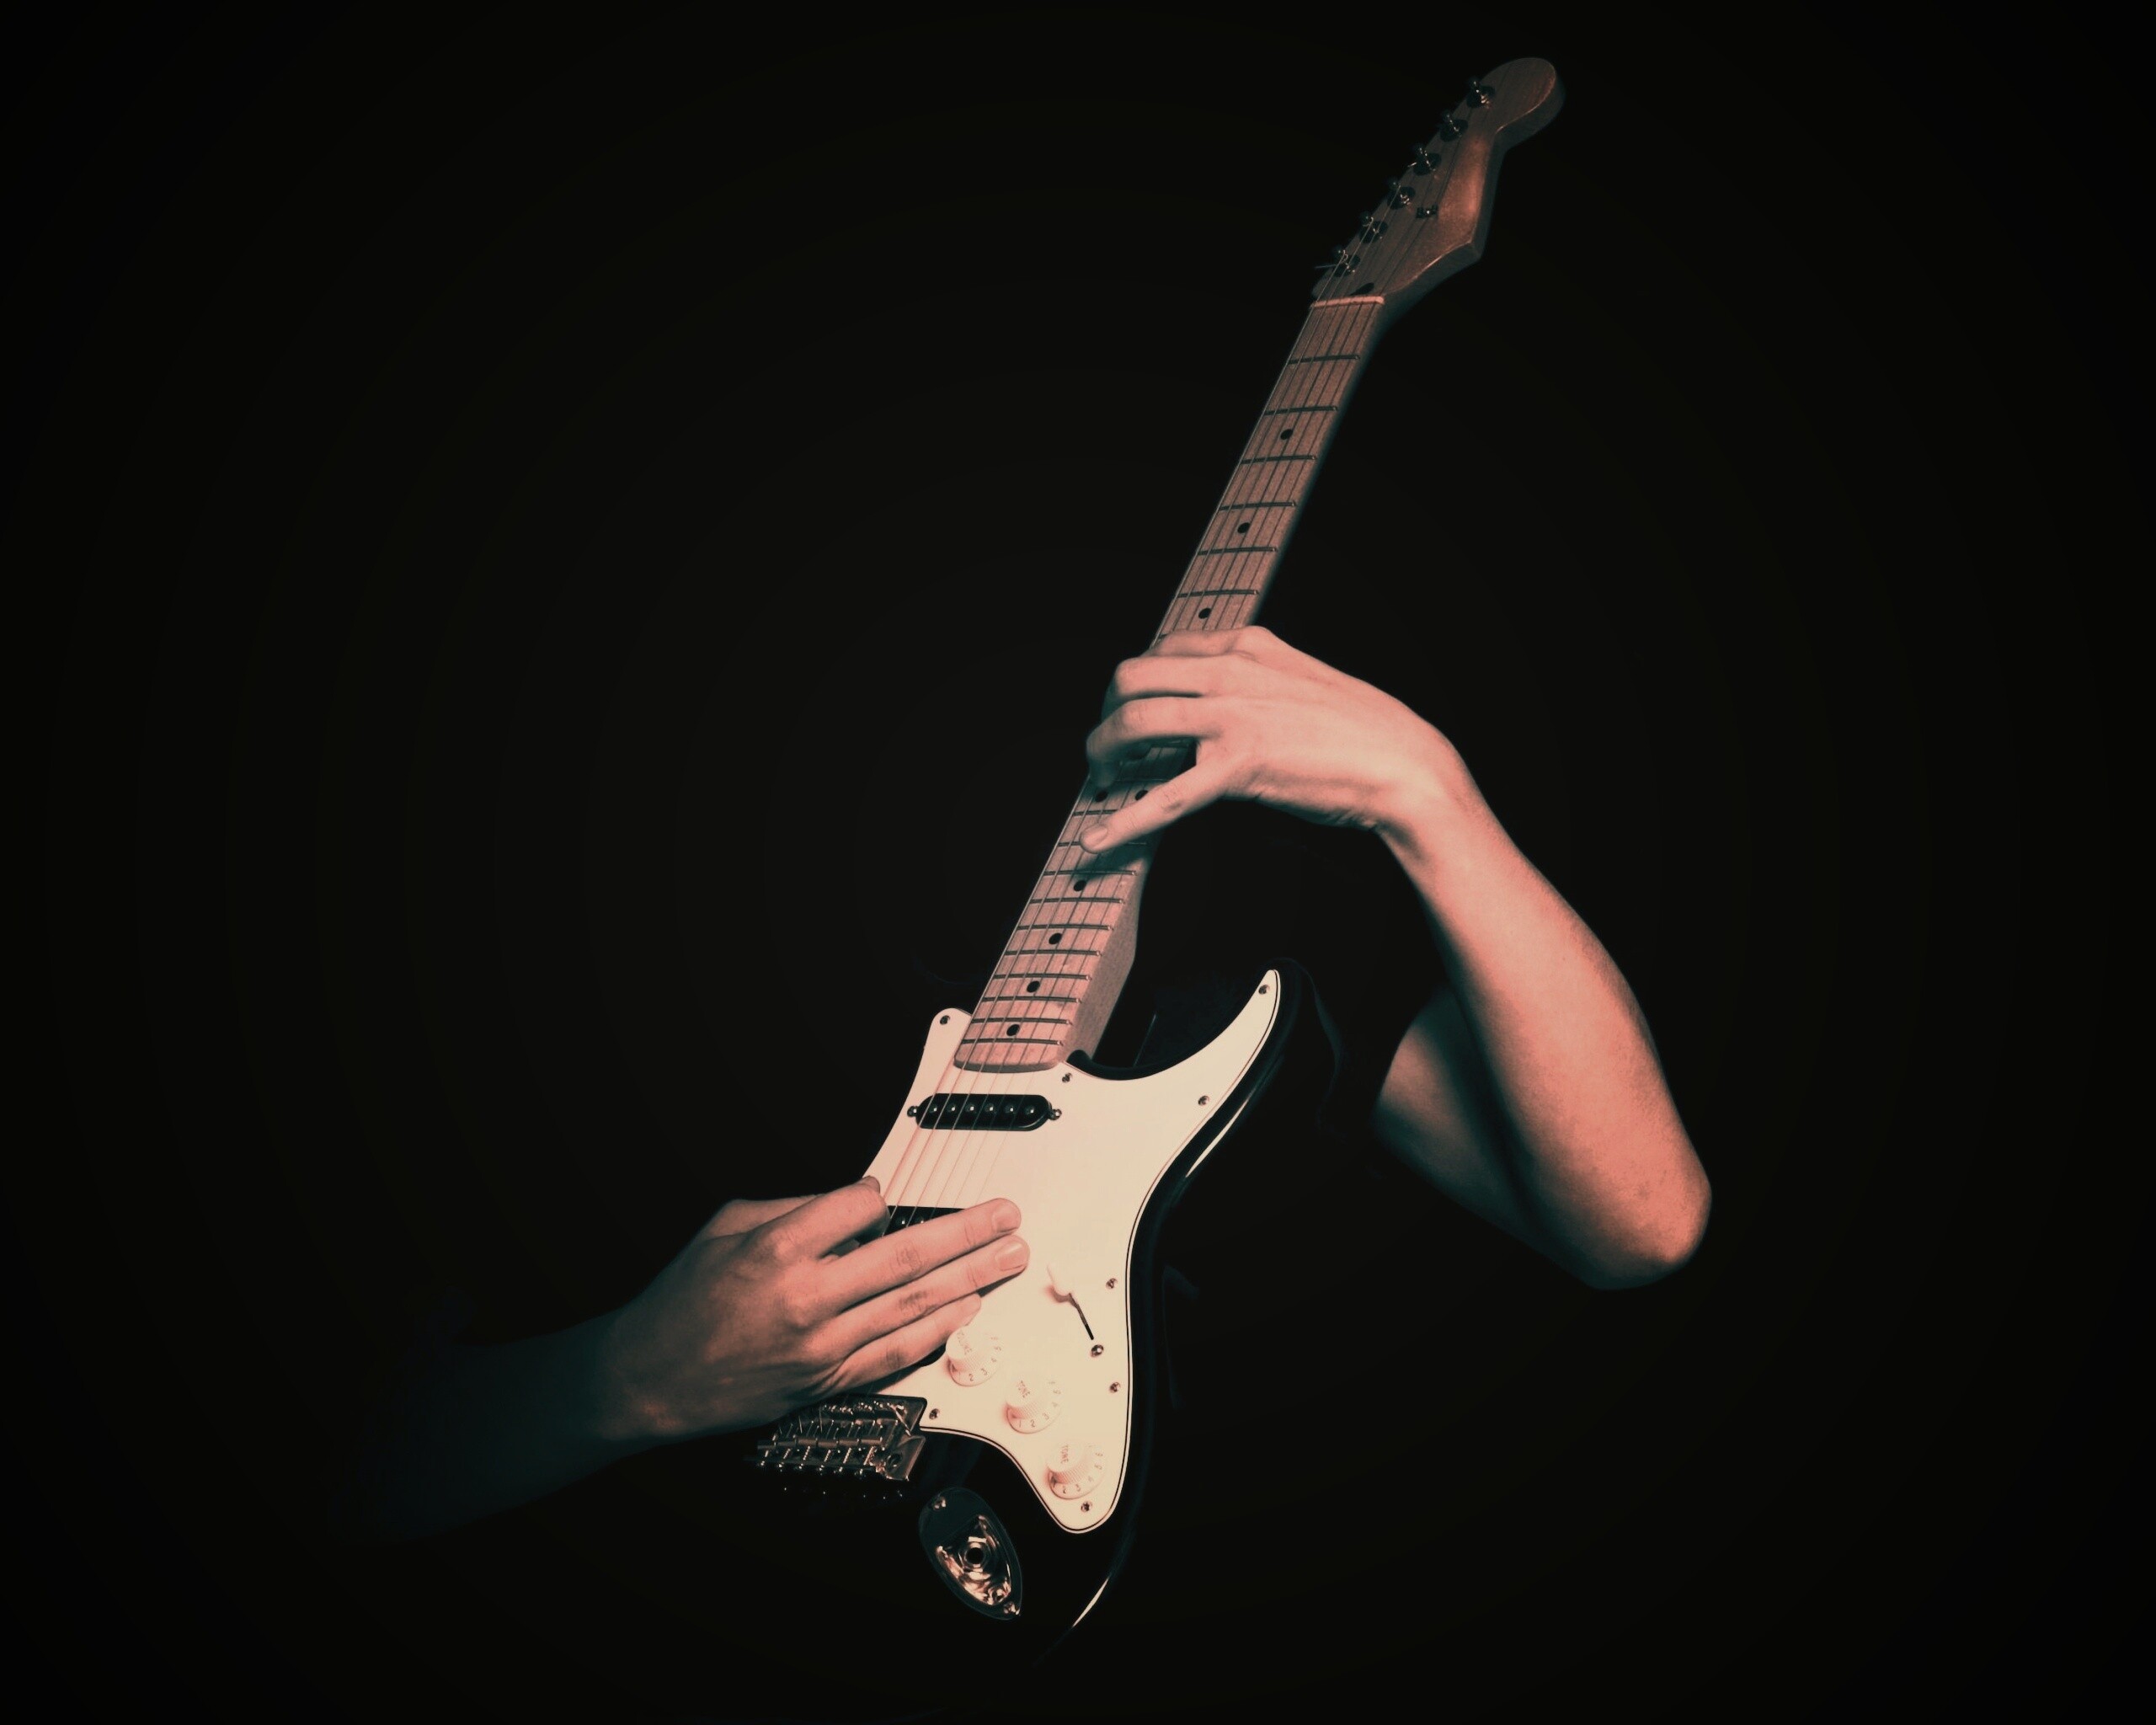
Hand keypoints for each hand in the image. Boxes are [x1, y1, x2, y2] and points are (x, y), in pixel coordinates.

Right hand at [596, 1179, 1027, 1444]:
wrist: (651, 1378)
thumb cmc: (683, 1300)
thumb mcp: (723, 1227)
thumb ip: (793, 1208)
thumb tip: (856, 1201)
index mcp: (775, 1250)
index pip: (857, 1207)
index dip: (879, 1196)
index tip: (885, 1194)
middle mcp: (805, 1298)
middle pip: (905, 1257)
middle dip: (966, 1233)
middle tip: (1007, 1215)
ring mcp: (821, 1346)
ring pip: (912, 1306)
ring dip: (970, 1278)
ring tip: (1008, 1256)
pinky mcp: (828, 1381)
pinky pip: (896, 1353)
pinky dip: (937, 1329)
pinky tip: (967, 1308)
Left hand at [1075, 625, 1470, 852]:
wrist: (1405, 764)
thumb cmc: (1362, 731)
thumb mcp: (1300, 680)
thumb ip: (1254, 680)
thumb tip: (1215, 701)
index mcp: (1247, 645)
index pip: (1163, 649)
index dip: (1135, 684)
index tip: (1129, 709)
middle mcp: (1231, 671)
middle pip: (1132, 677)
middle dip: (1106, 713)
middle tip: (1106, 747)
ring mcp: (1232, 716)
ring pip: (1133, 723)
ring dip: (1102, 753)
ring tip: (1100, 779)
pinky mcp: (1239, 765)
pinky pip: (1165, 795)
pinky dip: (1124, 822)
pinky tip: (1096, 840)